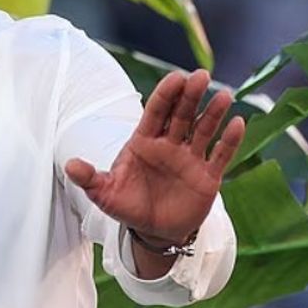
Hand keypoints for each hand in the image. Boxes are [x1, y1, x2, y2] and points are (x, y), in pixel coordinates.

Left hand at [65, 69, 244, 243]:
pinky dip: (230, 140)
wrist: (153, 230)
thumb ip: (90, 178)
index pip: (155, 111)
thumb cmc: (127, 205)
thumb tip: (70, 165)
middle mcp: (169, 144)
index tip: (176, 78)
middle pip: (181, 114)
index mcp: (143, 141)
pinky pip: (221, 154)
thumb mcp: (105, 193)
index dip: (166, 94)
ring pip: (203, 129)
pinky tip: (238, 123)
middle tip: (201, 76)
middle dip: (190, 95)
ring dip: (213, 113)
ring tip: (224, 96)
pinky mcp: (207, 176)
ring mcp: (190, 158)